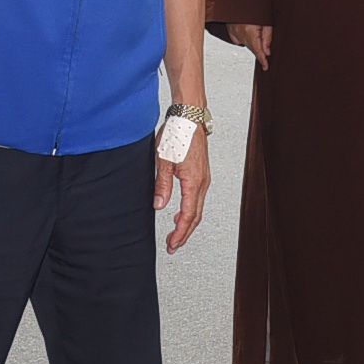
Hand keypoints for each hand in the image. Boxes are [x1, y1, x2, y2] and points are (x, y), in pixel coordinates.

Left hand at [154, 123, 210, 253]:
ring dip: (187, 223)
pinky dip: (190, 210)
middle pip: (195, 216)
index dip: (180, 232)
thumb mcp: (163, 161)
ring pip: (198, 208)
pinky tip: (180, 212)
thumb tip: (159, 206)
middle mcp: (202, 182)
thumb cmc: (177, 134)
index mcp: (194, 182)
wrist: (188, 118)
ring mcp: (204, 178)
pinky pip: (197, 198)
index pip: (188, 215)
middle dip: (184, 233)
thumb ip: (162, 186)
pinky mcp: (201, 174)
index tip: (171, 243)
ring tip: (176, 233)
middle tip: (173, 245)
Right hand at [228, 22, 271, 69]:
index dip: (262, 60)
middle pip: (252, 48)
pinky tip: (247, 30)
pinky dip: (244, 38)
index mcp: (250, 31)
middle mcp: (240, 34)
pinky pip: (238, 39)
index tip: (265, 67)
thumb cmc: (254, 8)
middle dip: (259, 48)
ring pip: (245, 44)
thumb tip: (266, 51)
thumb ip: (267, 37)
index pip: (257, 51)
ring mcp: (234, 32)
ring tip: (255, 28)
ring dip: (252, 41)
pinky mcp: (230, 30)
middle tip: (264, 38)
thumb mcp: (266, 21)